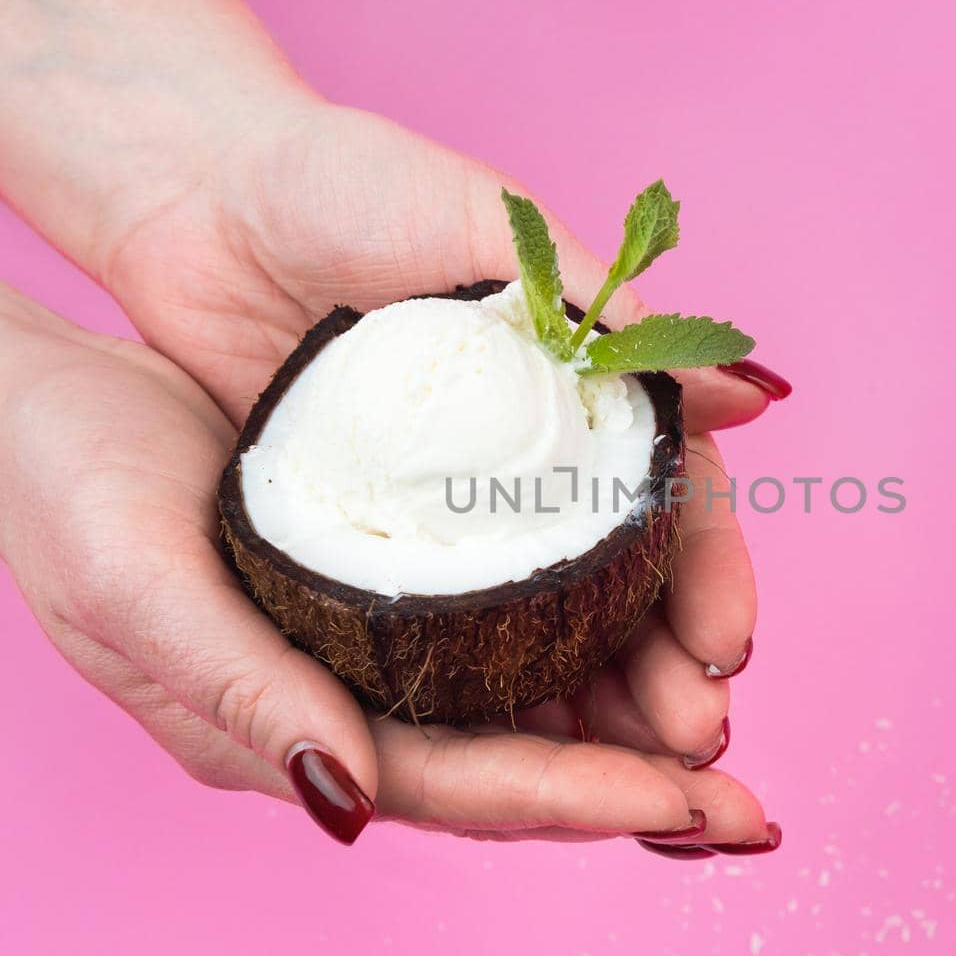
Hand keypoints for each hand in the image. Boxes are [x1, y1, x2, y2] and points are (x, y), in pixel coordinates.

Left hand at [90, 102, 786, 853]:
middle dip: (668, 664)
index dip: (710, 576)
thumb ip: (613, 317)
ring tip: (632, 771)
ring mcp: (449, 504)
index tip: (727, 647)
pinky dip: (489, 690)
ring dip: (598, 699)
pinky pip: (443, 628)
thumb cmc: (349, 185)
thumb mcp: (490, 229)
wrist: (196, 193)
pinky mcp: (369, 535)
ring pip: (545, 624)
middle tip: (692, 737)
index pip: (672, 499)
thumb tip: (759, 393)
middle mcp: (525, 456)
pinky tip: (514, 749)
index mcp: (578, 384)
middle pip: (621, 583)